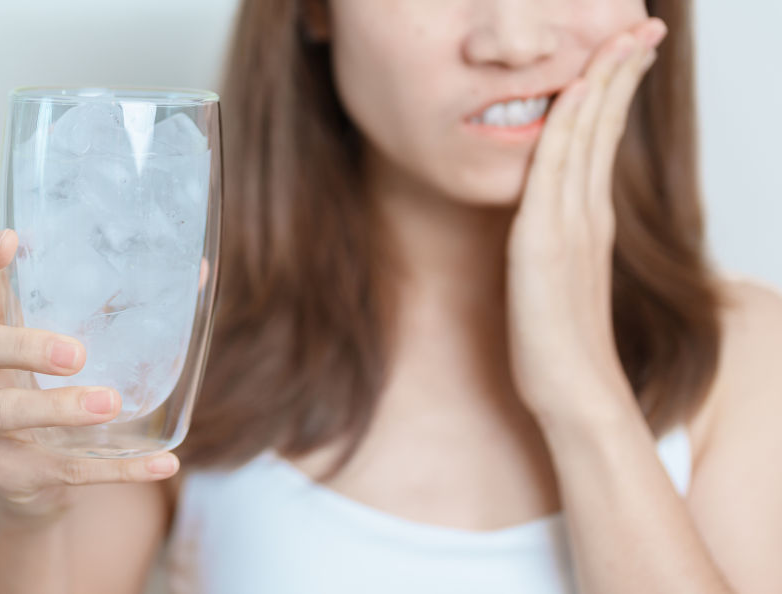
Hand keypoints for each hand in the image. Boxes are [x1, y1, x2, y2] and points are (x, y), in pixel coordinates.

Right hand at [0, 229, 180, 518]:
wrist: (37, 478)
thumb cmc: (57, 391)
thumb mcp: (84, 348)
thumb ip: (123, 311)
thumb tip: (198, 273)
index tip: (8, 239)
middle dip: (24, 345)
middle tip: (77, 354)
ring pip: (7, 412)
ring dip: (61, 407)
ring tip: (111, 404)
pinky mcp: (6, 473)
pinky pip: (61, 470)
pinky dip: (116, 468)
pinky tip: (161, 462)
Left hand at [505, 18, 667, 423]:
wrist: (573, 392)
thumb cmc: (562, 345)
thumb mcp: (560, 281)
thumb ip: (558, 246)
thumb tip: (549, 230)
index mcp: (588, 220)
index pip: (601, 141)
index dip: (613, 93)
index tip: (627, 53)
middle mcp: (585, 214)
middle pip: (601, 128)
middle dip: (619, 72)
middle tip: (643, 27)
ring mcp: (567, 226)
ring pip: (582, 139)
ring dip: (599, 85)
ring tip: (621, 41)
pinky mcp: (541, 244)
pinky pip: (554, 172)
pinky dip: (565, 128)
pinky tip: (570, 96)